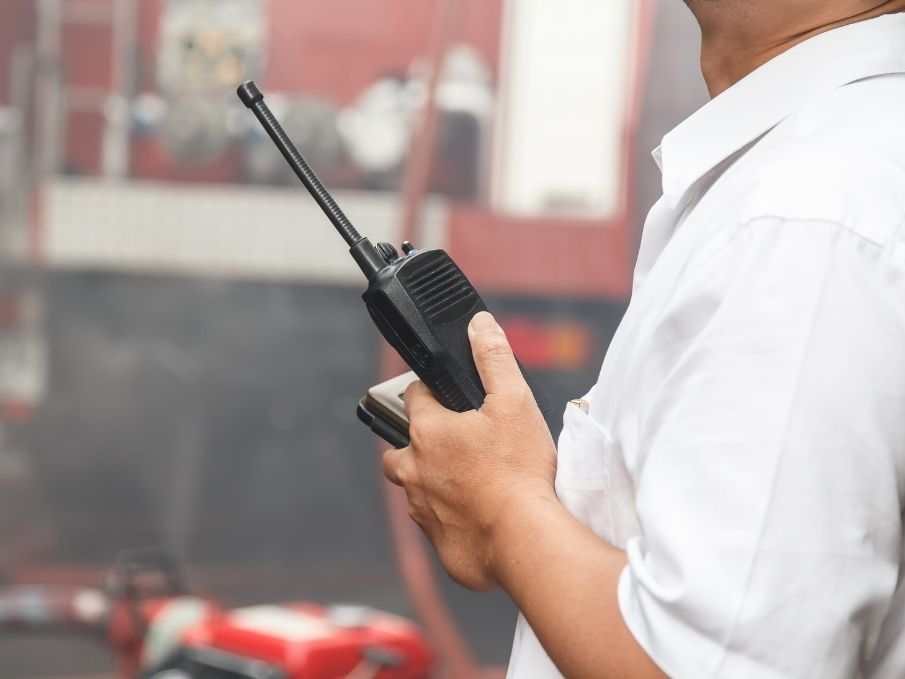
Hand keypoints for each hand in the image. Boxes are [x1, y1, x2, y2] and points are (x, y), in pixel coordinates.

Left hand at [382, 311, 556, 590]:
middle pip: (399, 447)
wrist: (523, 539)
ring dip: (431, 481)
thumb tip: (479, 324)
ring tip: (466, 480)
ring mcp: (422, 509)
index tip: (447, 395)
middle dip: (416, 442)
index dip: (430, 391)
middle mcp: (414, 470)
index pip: (413, 396)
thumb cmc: (519, 470)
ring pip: (414, 487)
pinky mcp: (437, 542)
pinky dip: (449, 515)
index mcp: (427, 431)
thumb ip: (493, 359)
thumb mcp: (513, 402)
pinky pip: (434, 522)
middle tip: (453, 443)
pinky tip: (476, 514)